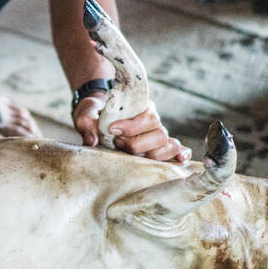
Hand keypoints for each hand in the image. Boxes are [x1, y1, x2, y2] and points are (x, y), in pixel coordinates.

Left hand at [74, 95, 189, 162]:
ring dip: (152, 154)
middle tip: (118, 143)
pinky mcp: (157, 148)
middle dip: (138, 143)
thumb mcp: (86, 113)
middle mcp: (152, 122)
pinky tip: (180, 160)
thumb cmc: (94, 113)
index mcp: (140, 108)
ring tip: (131, 154)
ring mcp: (156, 136)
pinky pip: (176, 150)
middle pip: (160, 134)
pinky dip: (181, 155)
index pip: (148, 117)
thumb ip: (87, 122)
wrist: (96, 115)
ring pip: (169, 145)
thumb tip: (92, 141)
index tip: (113, 129)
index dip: (133, 126)